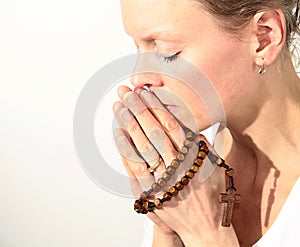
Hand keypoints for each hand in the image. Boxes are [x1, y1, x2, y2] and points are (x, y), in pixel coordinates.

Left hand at [113, 86, 238, 245]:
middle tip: (126, 92)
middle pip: (153, 131)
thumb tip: (192, 126)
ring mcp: (161, 182)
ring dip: (128, 124)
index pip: (171, 125)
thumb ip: (204, 145)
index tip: (145, 92)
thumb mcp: (215, 167)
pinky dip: (125, 150)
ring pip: (141, 147)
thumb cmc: (211, 195)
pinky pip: (134, 169)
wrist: (204, 228)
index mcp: (193, 158)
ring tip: (117, 106)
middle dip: (138, 108)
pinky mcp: (150, 194)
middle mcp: (176, 168)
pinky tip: (117, 133)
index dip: (156, 106)